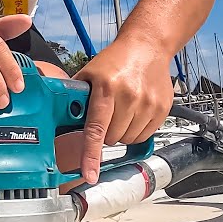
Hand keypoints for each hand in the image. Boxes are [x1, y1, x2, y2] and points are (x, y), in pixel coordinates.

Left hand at [74, 37, 174, 184]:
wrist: (147, 46)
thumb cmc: (115, 60)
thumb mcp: (89, 73)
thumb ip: (76, 97)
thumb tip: (60, 119)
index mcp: (105, 89)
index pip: (96, 130)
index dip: (91, 156)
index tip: (89, 174)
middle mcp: (129, 97)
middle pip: (112, 138)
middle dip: (105, 134)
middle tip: (106, 115)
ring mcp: (148, 104)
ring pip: (129, 140)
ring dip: (122, 133)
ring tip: (121, 112)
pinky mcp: (162, 109)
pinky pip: (145, 135)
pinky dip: (137, 131)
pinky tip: (134, 113)